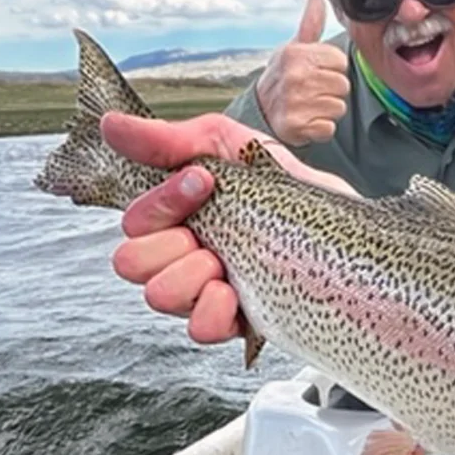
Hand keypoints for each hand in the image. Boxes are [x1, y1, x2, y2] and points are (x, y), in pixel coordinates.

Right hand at [104, 110, 356, 343]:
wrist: (343, 220)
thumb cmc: (283, 185)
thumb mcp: (229, 146)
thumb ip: (168, 140)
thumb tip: (111, 125)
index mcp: (176, 218)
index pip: (134, 221)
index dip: (162, 202)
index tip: (205, 181)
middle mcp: (183, 257)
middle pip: (131, 264)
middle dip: (172, 244)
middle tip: (212, 236)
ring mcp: (207, 291)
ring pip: (160, 296)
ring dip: (193, 275)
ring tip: (227, 264)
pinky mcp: (237, 321)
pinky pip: (200, 330)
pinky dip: (215, 310)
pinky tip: (237, 294)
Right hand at [255, 0, 350, 145]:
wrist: (260, 112)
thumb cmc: (283, 77)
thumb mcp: (293, 48)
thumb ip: (310, 24)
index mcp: (296, 54)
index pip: (340, 61)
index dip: (332, 68)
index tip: (317, 72)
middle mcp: (296, 76)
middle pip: (343, 85)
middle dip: (332, 90)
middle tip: (313, 91)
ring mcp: (297, 102)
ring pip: (339, 107)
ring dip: (328, 110)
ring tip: (310, 105)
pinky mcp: (299, 126)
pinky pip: (329, 127)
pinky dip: (321, 128)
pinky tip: (308, 121)